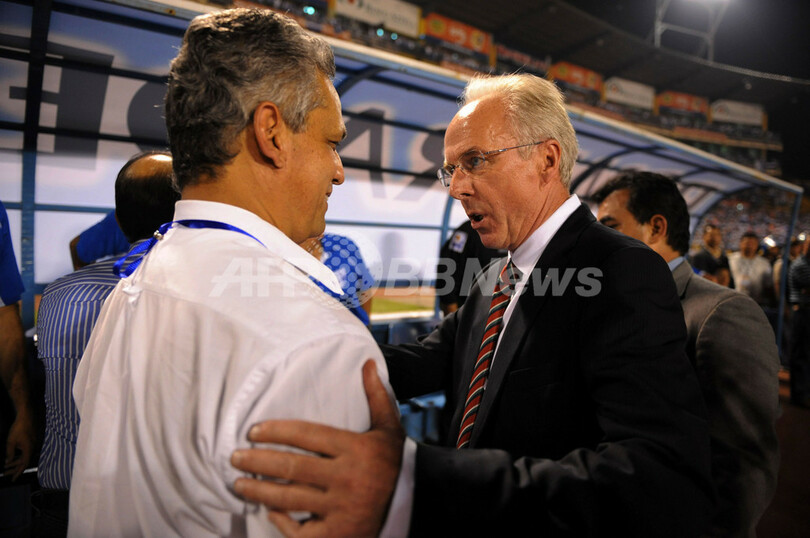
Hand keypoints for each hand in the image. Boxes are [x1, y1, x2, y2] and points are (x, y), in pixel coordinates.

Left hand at [4, 413, 33, 480]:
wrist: (26, 416)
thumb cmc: (18, 428)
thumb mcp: (11, 442)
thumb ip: (9, 453)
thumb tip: (8, 462)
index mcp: (28, 450)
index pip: (24, 464)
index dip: (18, 472)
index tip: (13, 479)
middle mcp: (32, 448)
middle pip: (24, 462)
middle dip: (14, 469)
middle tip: (5, 474)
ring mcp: (32, 445)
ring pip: (24, 457)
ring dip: (15, 463)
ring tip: (6, 468)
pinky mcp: (31, 441)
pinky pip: (25, 453)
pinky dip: (18, 457)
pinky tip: (11, 458)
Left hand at [231, 360, 404, 536]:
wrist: (416, 503)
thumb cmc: (393, 462)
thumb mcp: (389, 428)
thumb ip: (376, 396)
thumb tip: (369, 363)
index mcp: (357, 449)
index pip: (308, 435)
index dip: (277, 431)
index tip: (254, 431)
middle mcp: (348, 479)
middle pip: (293, 467)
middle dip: (258, 461)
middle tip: (234, 457)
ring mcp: (342, 510)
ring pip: (290, 499)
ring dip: (259, 491)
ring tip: (239, 484)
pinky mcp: (339, 534)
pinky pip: (301, 532)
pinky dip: (281, 522)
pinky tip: (270, 511)